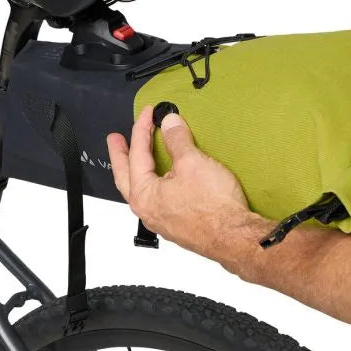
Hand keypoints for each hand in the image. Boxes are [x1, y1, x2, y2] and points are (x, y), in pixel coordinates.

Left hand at [107, 106, 249, 253]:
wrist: (235, 237)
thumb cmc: (214, 208)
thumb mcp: (193, 163)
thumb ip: (177, 140)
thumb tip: (170, 124)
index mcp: (144, 194)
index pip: (137, 154)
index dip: (142, 129)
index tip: (149, 114)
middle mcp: (148, 211)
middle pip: (126, 177)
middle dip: (120, 156)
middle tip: (115, 140)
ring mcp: (163, 221)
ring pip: (143, 191)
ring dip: (139, 172)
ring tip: (141, 160)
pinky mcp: (179, 226)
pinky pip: (161, 200)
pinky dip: (158, 185)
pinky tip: (168, 182)